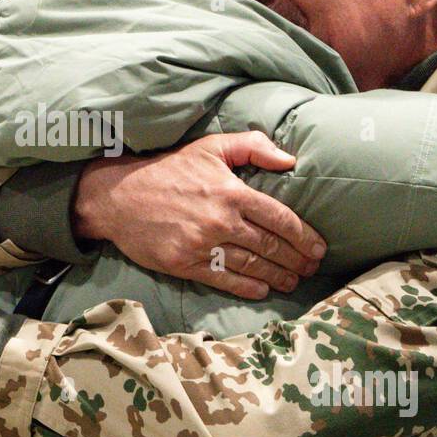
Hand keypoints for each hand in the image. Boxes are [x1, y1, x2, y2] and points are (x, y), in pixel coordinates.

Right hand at [72, 132, 325, 299]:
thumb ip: (253, 146)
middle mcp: (221, 220)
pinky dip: (248, 288)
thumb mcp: (210, 146)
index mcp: (231, 191)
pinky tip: (262, 290)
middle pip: (271, 247)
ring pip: (252, 266)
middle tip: (311, 268)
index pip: (280, 218)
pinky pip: (224, 280)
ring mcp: (202, 244)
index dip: (304, 236)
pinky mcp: (184, 263)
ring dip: (278, 276)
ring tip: (292, 281)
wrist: (118, 195)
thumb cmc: (168, 169)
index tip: (319, 247)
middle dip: (297, 260)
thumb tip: (290, 159)